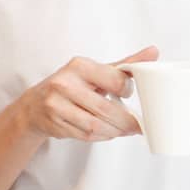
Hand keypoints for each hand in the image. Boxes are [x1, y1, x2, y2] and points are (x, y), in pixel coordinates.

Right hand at [8, 47, 158, 142]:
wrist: (35, 105)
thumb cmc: (72, 85)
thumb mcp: (96, 70)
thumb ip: (125, 65)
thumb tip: (154, 52)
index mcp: (79, 66)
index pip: (114, 80)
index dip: (127, 90)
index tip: (129, 94)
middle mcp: (65, 84)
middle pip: (106, 108)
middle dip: (126, 120)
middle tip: (137, 125)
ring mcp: (57, 105)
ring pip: (96, 125)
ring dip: (115, 131)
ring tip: (124, 130)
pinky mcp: (55, 124)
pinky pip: (86, 135)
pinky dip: (102, 136)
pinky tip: (108, 132)